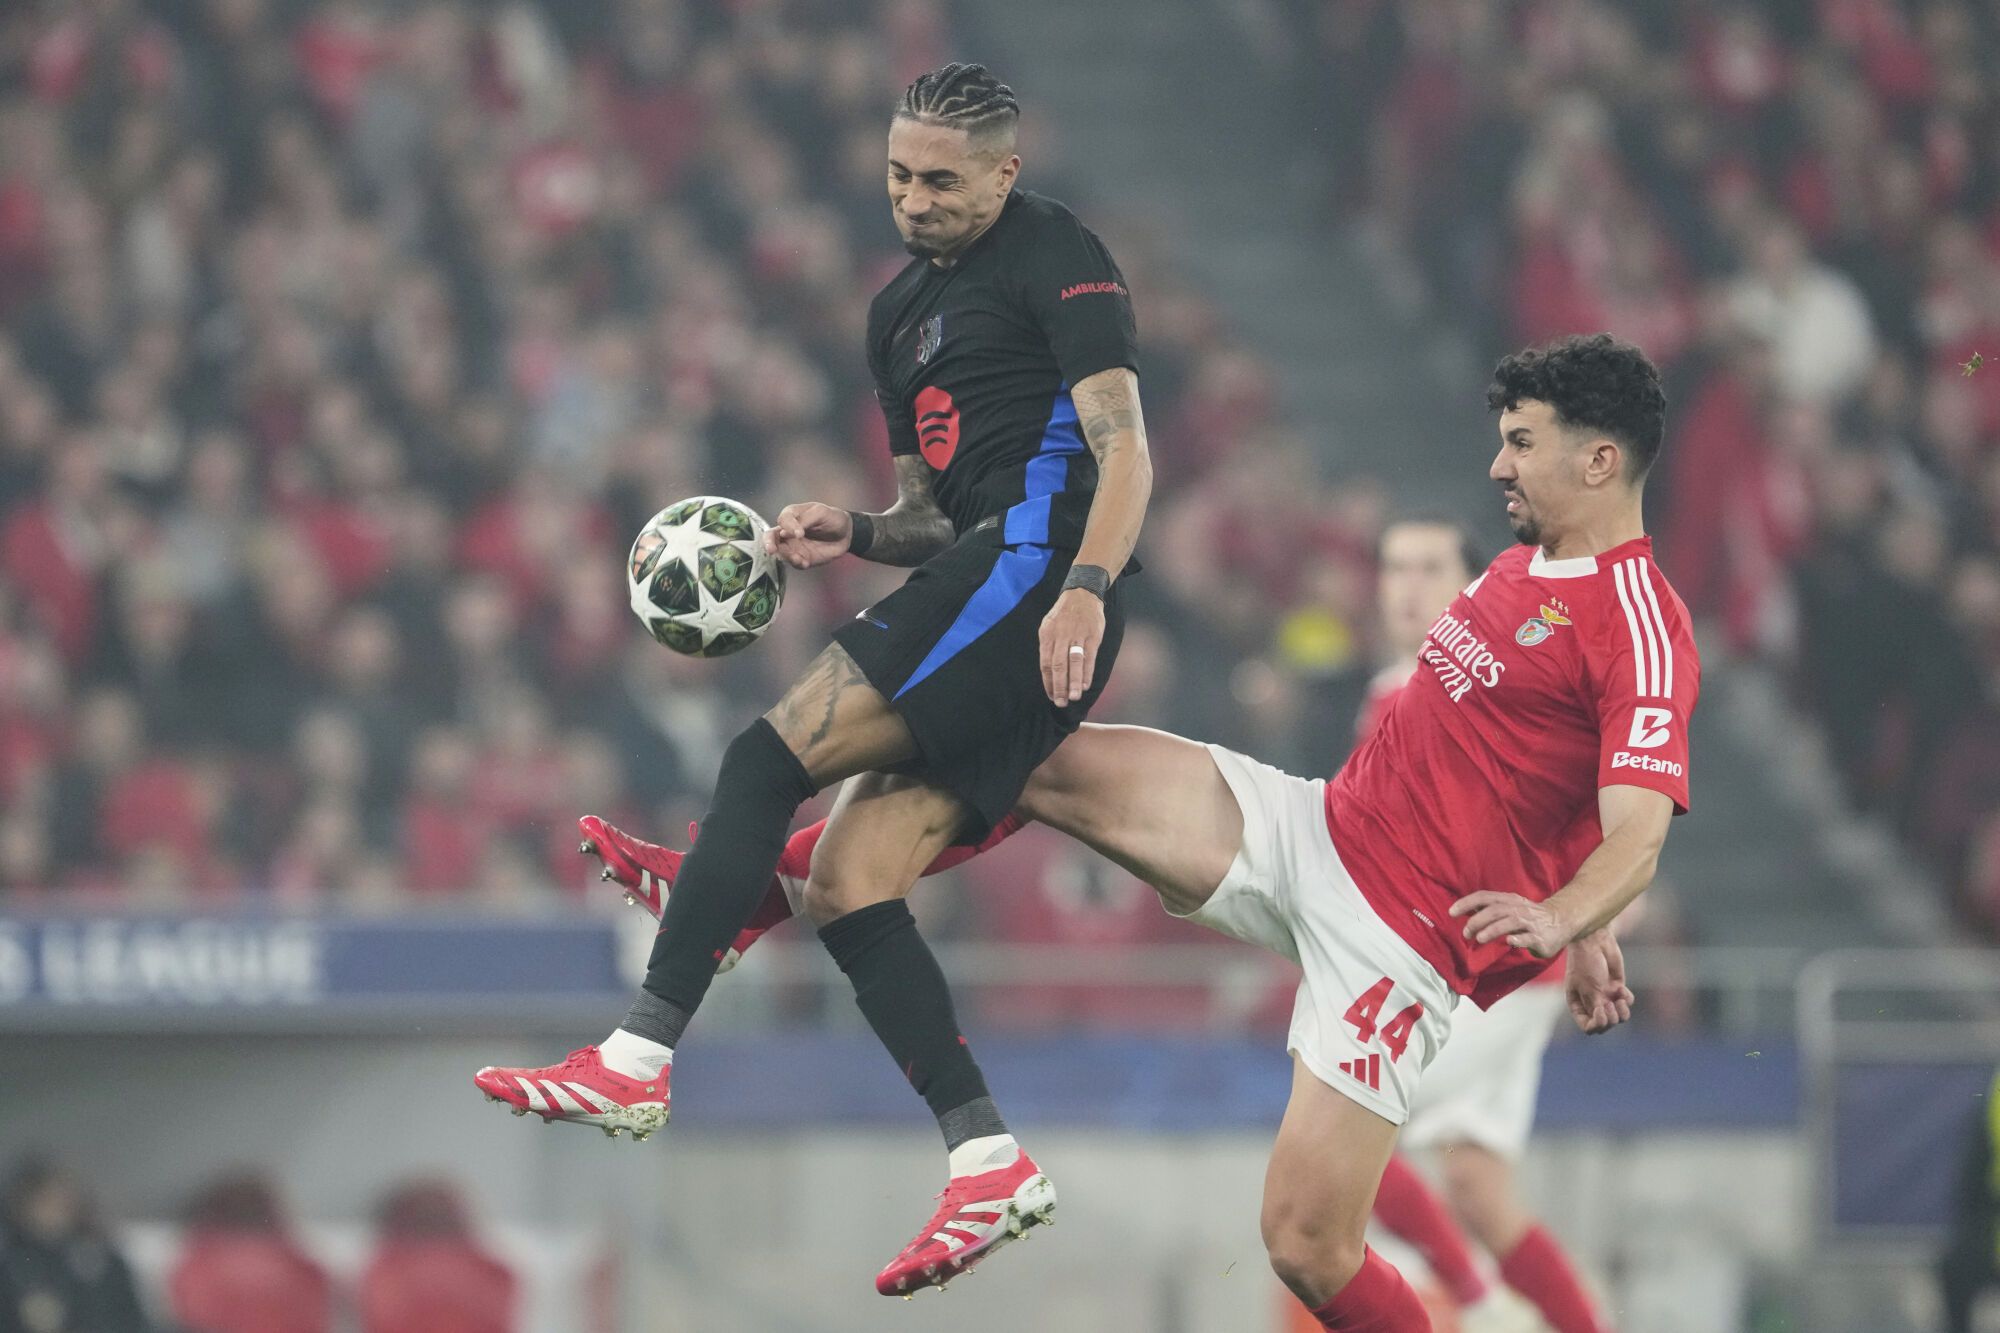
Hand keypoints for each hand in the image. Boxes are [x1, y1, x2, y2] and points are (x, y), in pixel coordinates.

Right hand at [763, 503, 852, 569]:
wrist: (846, 534)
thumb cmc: (832, 518)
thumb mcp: (821, 512)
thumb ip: (805, 519)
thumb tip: (787, 533)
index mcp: (792, 515)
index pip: (783, 520)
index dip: (788, 527)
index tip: (800, 533)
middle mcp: (788, 531)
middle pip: (771, 537)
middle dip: (768, 543)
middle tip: (771, 549)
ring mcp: (793, 546)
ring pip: (781, 552)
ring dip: (786, 556)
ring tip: (798, 558)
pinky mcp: (801, 558)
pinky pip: (794, 563)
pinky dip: (797, 563)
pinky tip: (805, 563)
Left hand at [1039, 588, 1105, 704]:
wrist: (1082, 593)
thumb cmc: (1064, 614)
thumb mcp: (1049, 626)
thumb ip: (1049, 647)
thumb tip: (1049, 672)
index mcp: (1047, 635)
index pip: (1045, 663)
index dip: (1048, 682)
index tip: (1051, 696)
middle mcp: (1060, 636)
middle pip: (1058, 665)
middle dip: (1059, 686)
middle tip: (1061, 702)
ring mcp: (1077, 636)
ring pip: (1074, 662)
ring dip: (1073, 682)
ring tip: (1074, 697)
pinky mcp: (1092, 636)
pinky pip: (1089, 657)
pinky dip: (1087, 672)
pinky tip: (1085, 684)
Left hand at [1447, 891, 1570, 957]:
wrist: (1562, 920)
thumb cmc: (1529, 915)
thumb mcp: (1510, 908)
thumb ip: (1490, 909)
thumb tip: (1466, 910)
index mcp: (1509, 900)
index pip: (1485, 897)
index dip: (1467, 903)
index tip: (1451, 912)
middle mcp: (1519, 909)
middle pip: (1495, 910)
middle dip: (1477, 920)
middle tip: (1465, 933)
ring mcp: (1531, 922)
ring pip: (1510, 922)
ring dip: (1493, 929)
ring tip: (1479, 938)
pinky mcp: (1540, 937)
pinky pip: (1528, 937)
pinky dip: (1518, 938)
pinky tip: (1509, 941)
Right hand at [1563, 929, 1634, 1034]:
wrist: (1594, 941)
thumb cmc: (1585, 963)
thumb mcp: (1588, 987)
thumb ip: (1596, 1006)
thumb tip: (1605, 1022)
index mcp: (1578, 1005)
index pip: (1588, 1027)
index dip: (1597, 1024)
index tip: (1600, 1011)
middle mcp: (1592, 1003)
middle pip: (1605, 1025)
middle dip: (1610, 1019)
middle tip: (1610, 1006)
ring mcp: (1605, 996)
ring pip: (1619, 1017)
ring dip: (1621, 1012)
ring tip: (1619, 999)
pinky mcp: (1617, 988)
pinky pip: (1627, 1002)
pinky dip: (1626, 998)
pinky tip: (1620, 987)